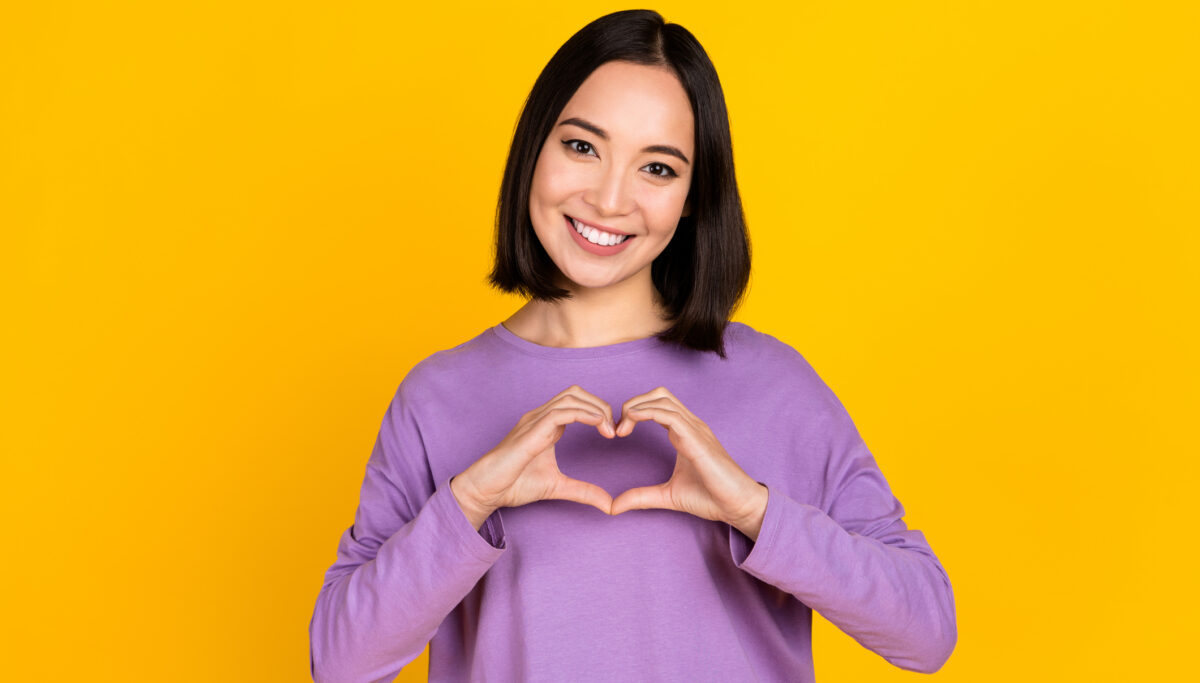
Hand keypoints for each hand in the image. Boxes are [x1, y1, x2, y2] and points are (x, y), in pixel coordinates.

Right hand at [451, 385, 616, 527]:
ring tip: (610, 429)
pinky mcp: (531, 431)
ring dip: (595, 408)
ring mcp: (534, 421)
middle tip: (616, 428)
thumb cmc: (513, 485)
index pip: (577, 402)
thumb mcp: (558, 487)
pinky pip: (560, 413)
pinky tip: (598, 425)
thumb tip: (609, 504)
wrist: (486, 491)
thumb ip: (583, 491)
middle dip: (600, 404)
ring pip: (571, 397)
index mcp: (546, 425)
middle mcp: (540, 417)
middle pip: (576, 392)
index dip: (599, 411)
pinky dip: (583, 414)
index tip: (614, 432)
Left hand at [609, 387, 767, 537]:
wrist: (738, 506)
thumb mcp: (667, 496)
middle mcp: (691, 425)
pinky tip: (632, 422)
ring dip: (636, 407)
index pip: (657, 405)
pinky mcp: (698, 440)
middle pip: (659, 394)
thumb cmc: (711, 497)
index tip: (618, 432)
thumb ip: (641, 497)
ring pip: (663, 399)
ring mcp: (696, 429)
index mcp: (684, 432)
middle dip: (633, 403)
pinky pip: (671, 416)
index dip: (634, 411)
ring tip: (621, 428)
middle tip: (617, 427)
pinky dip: (648, 413)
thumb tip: (614, 506)